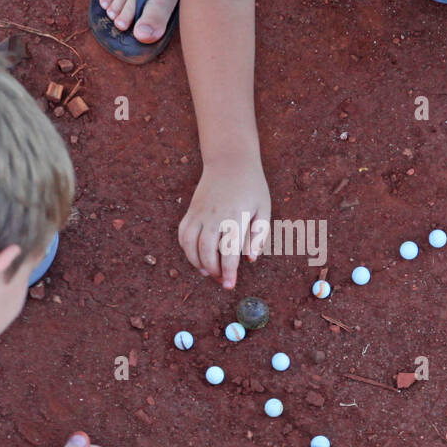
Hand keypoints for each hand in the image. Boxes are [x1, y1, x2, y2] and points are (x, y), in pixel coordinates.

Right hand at [178, 156, 270, 288]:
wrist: (230, 160)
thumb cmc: (251, 186)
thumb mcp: (263, 208)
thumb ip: (259, 235)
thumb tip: (250, 259)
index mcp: (235, 217)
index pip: (228, 251)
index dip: (228, 271)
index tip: (229, 285)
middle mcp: (214, 216)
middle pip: (206, 251)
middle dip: (212, 270)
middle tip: (220, 280)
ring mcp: (199, 212)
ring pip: (189, 244)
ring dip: (196, 262)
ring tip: (207, 271)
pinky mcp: (191, 210)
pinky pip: (183, 234)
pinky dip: (186, 248)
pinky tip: (196, 256)